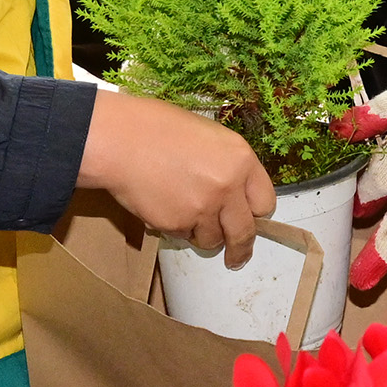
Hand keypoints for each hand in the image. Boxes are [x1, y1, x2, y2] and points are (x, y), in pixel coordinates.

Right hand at [76, 89, 272, 267]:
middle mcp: (228, 187)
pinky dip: (176, 228)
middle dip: (241, 249)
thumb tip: (234, 195)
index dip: (255, 213)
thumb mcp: (208, 137)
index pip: (265, 202)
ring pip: (212, 239)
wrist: (121, 140)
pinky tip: (164, 204)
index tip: (249, 220)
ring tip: (183, 210)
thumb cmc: (159, 129)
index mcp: (241, 159)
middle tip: (236, 257)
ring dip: (201, 234)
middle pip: (245, 232)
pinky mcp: (177, 224)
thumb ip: (227, 167)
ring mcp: (203, 208)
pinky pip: (184, 236)